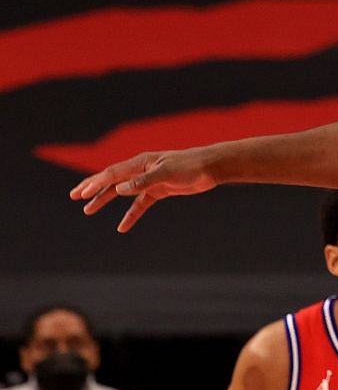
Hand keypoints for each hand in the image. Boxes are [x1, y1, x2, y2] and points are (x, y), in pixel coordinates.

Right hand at [70, 147, 220, 232]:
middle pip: (112, 180)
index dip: (95, 183)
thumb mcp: (167, 172)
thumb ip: (144, 181)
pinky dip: (131, 214)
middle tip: (74, 196)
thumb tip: (120, 189)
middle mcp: (142, 170)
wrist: (211, 167)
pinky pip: (140, 204)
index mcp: (141, 162)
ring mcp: (150, 180)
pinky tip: (122, 227)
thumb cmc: (190, 165)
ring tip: (88, 210)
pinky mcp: (159, 190)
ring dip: (106, 200)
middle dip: (92, 187)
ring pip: (122, 192)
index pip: (113, 173)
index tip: (80, 193)